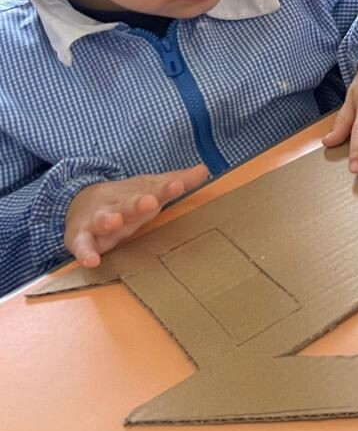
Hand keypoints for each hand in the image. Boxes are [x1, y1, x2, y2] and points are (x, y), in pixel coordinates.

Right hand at [64, 166, 208, 266]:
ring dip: (108, 220)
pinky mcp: (81, 236)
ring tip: (113, 221)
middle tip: (150, 202)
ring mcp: (98, 220)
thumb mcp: (150, 189)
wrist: (79, 200)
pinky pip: (81, 245)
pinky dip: (84, 252)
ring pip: (103, 219)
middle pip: (128, 203)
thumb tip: (204, 169)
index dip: (167, 188)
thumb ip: (176, 182)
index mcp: (138, 195)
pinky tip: (91, 260)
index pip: (155, 190)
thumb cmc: (126, 199)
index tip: (179, 185)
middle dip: (138, 203)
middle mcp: (118, 205)